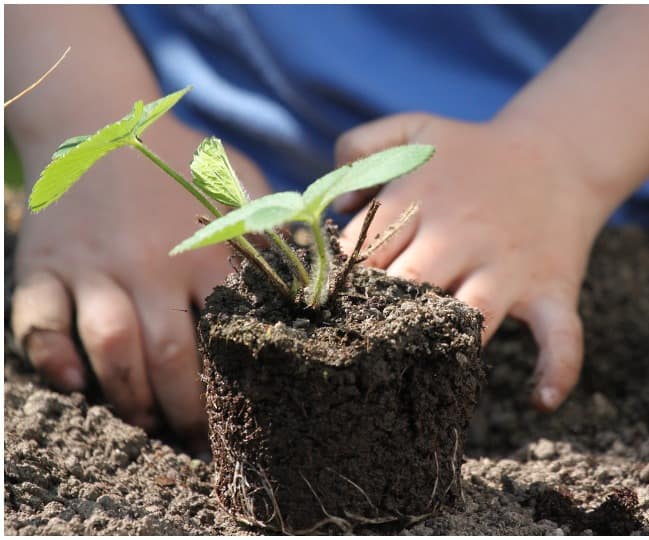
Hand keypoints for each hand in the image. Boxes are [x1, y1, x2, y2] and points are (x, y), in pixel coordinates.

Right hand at [11, 120, 269, 450]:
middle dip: (184, 412)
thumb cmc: (177, 159)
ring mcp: (92, 265)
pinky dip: (51, 358)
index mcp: (202, 250)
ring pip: (109, 347)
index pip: (225, 334)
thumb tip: (310, 275)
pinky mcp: (45, 265)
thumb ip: (269, 228)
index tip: (243, 419)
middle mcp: (148, 263)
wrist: (95, 117)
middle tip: (195, 441)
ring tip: (147, 424)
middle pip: (168, 356)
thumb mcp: (236, 181)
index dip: (235, 388)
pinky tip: (73, 385)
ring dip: (128, 397)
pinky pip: (38, 321)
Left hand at [335, 113, 608, 410]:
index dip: (339, 283)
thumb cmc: (472, 152)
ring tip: (420, 374)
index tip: (324, 309)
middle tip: (358, 347)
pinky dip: (558, 369)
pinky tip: (540, 400)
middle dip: (380, 317)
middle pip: (407, 287)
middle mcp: (460, 235)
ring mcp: (507, 266)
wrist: (558, 152)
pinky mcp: (551, 288)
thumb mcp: (413, 129)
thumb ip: (359, 147)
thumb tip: (337, 207)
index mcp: (420, 200)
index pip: (363, 252)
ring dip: (446, 347)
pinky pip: (561, 335)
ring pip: (471, 317)